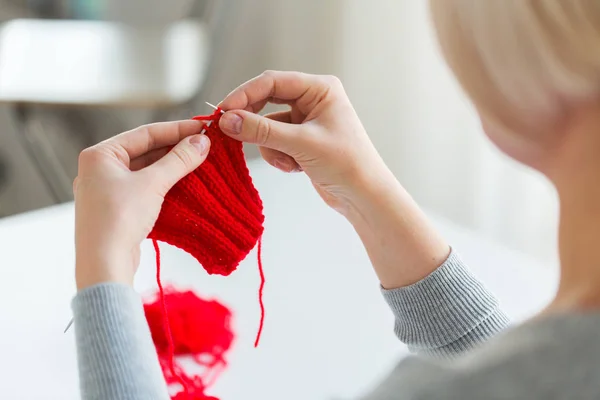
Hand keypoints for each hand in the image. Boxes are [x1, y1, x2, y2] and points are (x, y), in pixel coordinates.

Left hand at [74, 120, 210, 289]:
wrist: (104, 264)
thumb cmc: (120, 218)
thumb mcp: (153, 184)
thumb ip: (179, 160)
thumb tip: (202, 142)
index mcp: (100, 155)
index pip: (144, 133)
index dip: (176, 130)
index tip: (202, 129)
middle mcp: (99, 169)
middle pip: (145, 151)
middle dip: (175, 149)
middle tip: (205, 146)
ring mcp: (107, 190)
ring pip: (146, 170)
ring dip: (172, 167)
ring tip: (199, 162)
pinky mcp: (116, 209)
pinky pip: (144, 188)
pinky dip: (164, 184)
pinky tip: (185, 183)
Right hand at [218, 70, 391, 213]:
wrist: (364, 196)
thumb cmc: (345, 164)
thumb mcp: (300, 144)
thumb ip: (261, 130)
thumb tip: (227, 121)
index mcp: (320, 89)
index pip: (272, 81)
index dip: (245, 94)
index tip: (223, 111)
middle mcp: (313, 100)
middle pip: (266, 101)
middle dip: (253, 121)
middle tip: (230, 133)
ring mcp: (306, 121)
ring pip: (267, 126)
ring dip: (270, 146)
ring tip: (287, 161)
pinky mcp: (301, 141)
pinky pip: (274, 142)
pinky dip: (278, 157)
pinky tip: (295, 168)